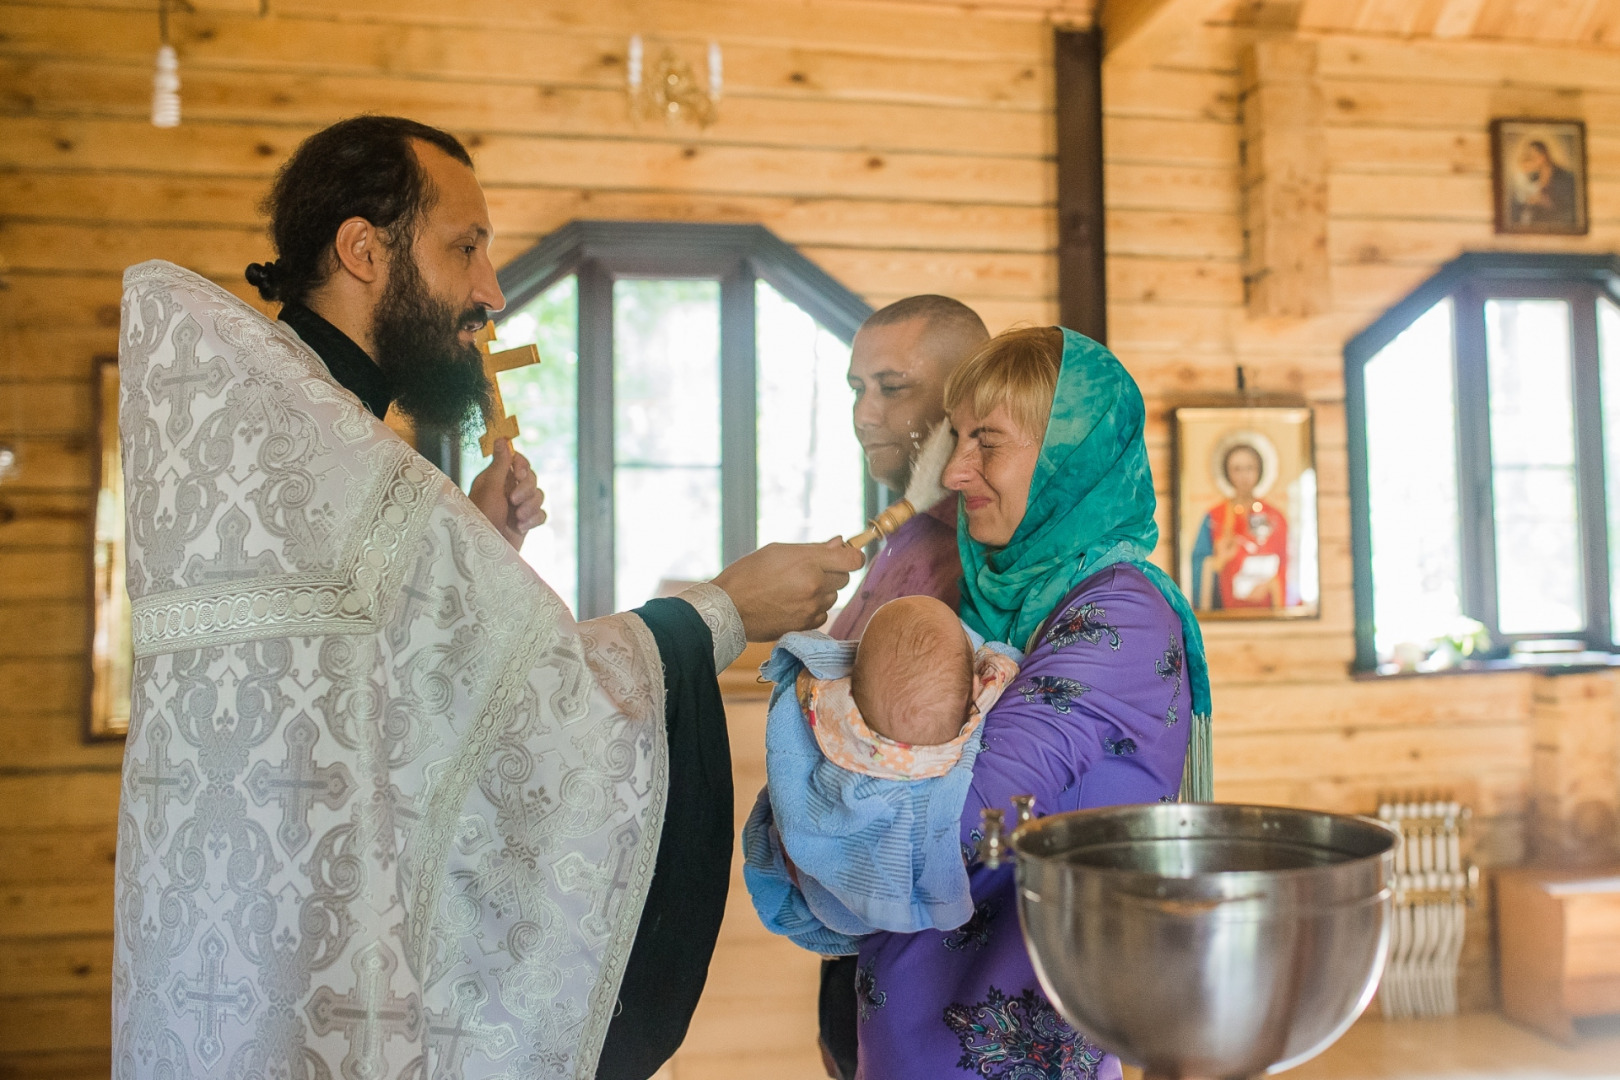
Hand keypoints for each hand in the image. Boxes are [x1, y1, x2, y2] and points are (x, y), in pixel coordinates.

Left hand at [468, 439, 546, 550]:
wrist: (484, 552)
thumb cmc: (481, 517)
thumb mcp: (490, 487)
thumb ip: (500, 464)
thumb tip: (501, 438)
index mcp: (496, 478)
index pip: (517, 461)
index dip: (523, 465)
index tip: (519, 473)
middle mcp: (507, 490)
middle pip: (532, 478)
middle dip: (526, 490)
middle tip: (513, 501)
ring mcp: (517, 507)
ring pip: (539, 496)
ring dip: (530, 506)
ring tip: (517, 518)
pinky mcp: (525, 522)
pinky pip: (541, 514)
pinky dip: (534, 520)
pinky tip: (521, 527)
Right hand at [712, 537, 864, 641]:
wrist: (728, 608)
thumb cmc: (748, 573)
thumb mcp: (777, 551)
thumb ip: (813, 548)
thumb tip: (839, 543)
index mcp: (808, 563)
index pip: (853, 560)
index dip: (852, 556)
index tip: (846, 555)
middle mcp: (814, 586)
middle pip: (844, 578)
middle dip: (833, 572)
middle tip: (809, 570)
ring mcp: (811, 608)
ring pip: (833, 597)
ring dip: (822, 591)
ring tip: (795, 587)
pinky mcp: (805, 625)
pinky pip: (822, 613)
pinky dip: (814, 608)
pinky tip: (793, 603)